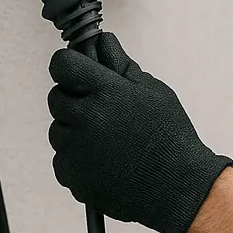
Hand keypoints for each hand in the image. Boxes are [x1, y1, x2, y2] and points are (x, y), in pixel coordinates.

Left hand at [47, 32, 232, 232]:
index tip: (74, 70)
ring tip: (107, 140)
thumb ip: (121, 66)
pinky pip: (61, 159)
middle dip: (74, 100)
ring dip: (74, 131)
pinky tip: (103, 160)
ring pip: (57, 130)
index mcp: (106, 92)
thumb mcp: (153, 92)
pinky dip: (76, 159)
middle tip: (101, 111)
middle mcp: (87, 119)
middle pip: (56, 97)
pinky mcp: (71, 176)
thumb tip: (103, 44)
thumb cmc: (169, 140)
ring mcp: (76, 150)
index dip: (68, 65)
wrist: (177, 188)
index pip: (63, 65)